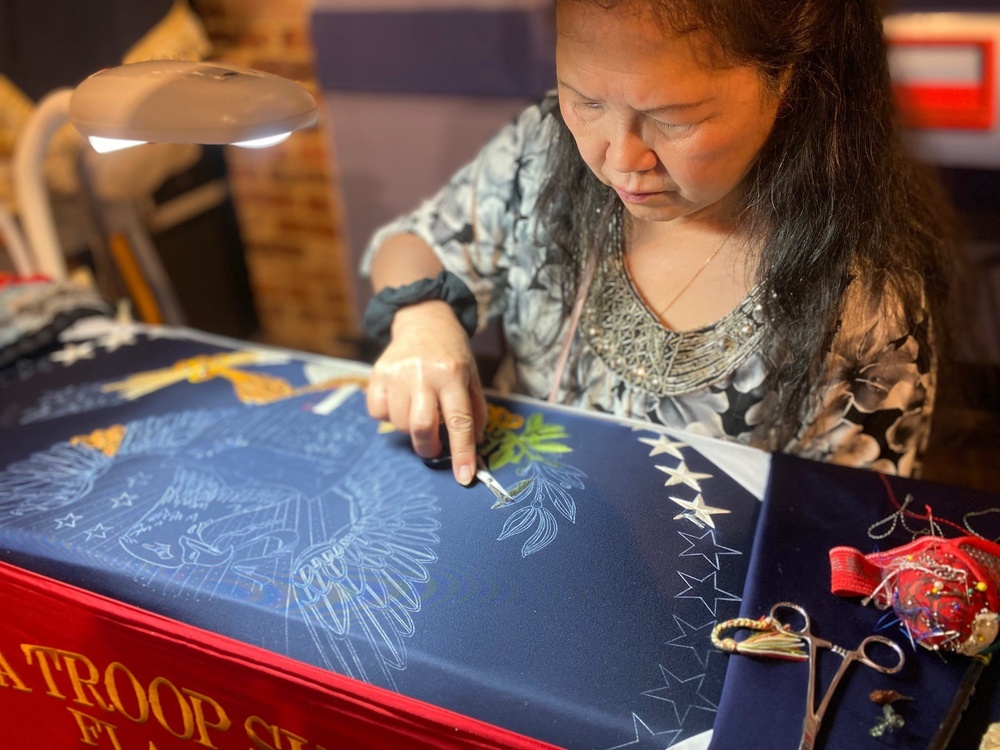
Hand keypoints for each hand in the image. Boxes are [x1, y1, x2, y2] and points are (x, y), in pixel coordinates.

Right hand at [366, 300, 486, 484]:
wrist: (423, 319)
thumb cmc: (451, 353)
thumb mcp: (473, 376)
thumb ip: (475, 410)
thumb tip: (474, 444)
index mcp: (453, 374)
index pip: (460, 421)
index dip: (462, 453)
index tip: (464, 477)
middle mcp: (424, 373)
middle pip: (422, 427)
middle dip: (428, 448)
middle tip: (433, 448)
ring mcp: (397, 373)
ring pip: (398, 423)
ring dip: (410, 428)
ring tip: (418, 411)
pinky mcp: (377, 373)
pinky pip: (378, 412)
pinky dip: (388, 416)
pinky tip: (400, 401)